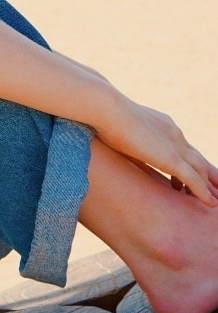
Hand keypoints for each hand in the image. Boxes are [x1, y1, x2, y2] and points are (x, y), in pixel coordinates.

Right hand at [94, 91, 217, 206]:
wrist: (108, 109)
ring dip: (207, 186)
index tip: (182, 178)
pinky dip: (203, 192)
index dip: (187, 162)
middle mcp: (175, 134)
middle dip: (205, 174)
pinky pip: (194, 179)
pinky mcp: (171, 159)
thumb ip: (123, 135)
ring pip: (200, 170)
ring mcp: (175, 146)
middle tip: (208, 189)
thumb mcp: (119, 126)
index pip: (182, 146)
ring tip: (210, 200)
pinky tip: (209, 203)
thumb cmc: (105, 115)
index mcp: (164, 125)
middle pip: (198, 158)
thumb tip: (110, 139)